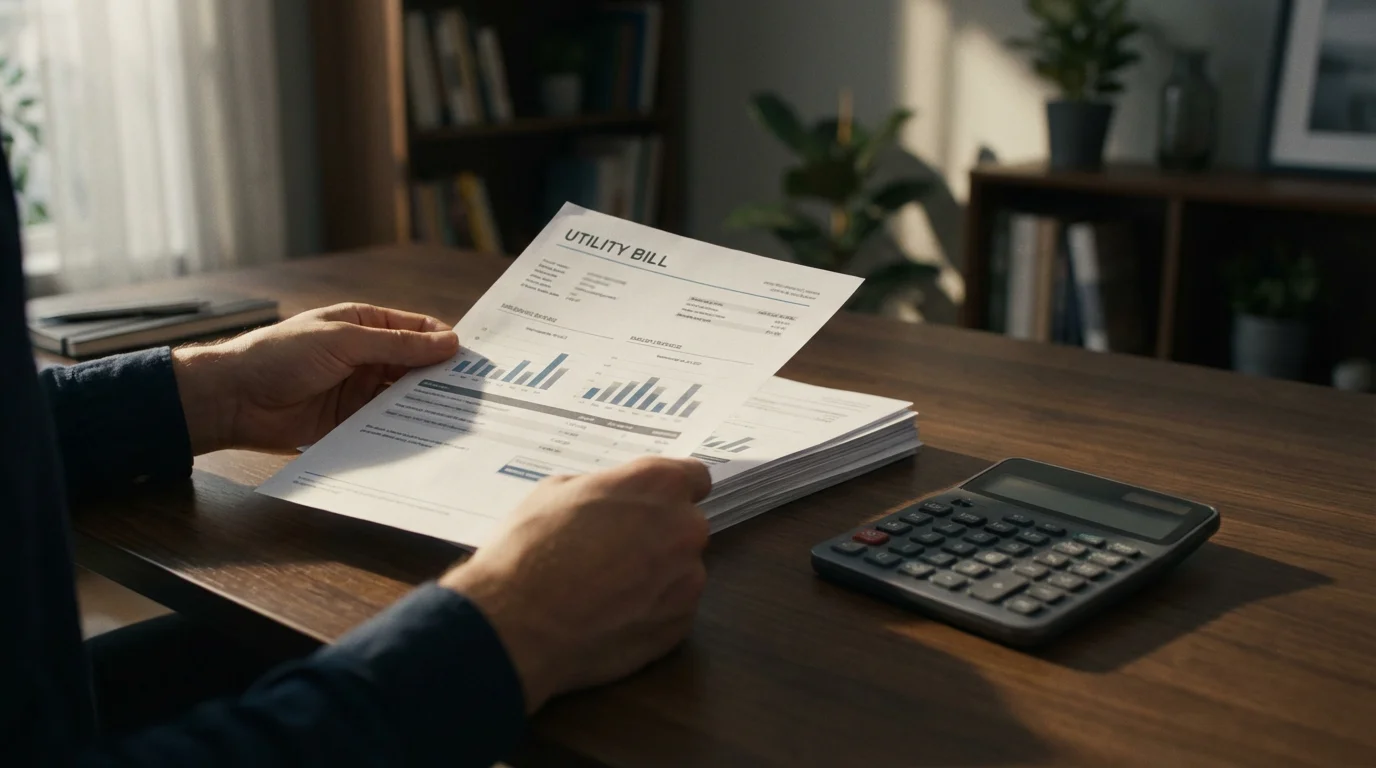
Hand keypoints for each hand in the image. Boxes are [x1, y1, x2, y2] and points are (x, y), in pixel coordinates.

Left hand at [173, 303, 457, 452]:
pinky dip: (403, 427)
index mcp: (364, 325)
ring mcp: (358, 390)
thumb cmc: (280, 355)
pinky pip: (385, 423)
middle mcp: (366, 356)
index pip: (416, 329)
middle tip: (475, 392)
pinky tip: (425, 434)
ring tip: (458, 417)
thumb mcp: (343, 341)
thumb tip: (447, 342)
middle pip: (415, 365)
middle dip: (441, 376)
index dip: (444, 341)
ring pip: (403, 396)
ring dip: (425, 404)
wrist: (234, 399)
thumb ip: (397, 344)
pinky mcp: (350, 422)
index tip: (473, 359)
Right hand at [440, 457, 712, 711]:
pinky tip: (610, 615)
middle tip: (614, 549)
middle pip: (686, 526)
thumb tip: (614, 502)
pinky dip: (650, 611)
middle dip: (659, 534)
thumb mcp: (557, 492)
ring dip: (656, 575)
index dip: (670, 491)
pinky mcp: (678, 626)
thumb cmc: (528, 550)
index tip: (653, 503)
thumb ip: (604, 490)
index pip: (695, 477)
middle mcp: (684, 529)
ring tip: (606, 589)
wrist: (514, 624)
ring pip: (681, 570)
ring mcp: (687, 581)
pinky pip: (673, 609)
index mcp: (658, 485)